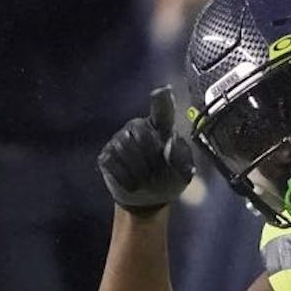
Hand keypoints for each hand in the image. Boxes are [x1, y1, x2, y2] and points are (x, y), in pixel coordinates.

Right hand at [97, 87, 195, 213]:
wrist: (150, 199)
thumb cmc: (170, 178)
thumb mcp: (183, 172)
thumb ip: (180, 156)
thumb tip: (169, 142)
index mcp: (161, 127)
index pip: (162, 109)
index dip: (161, 100)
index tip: (163, 90)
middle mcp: (138, 127)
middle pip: (142, 135)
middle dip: (151, 157)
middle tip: (157, 174)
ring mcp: (119, 140)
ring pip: (125, 149)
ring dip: (140, 170)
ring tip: (147, 180)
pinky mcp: (106, 156)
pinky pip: (113, 163)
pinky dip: (126, 178)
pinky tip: (134, 184)